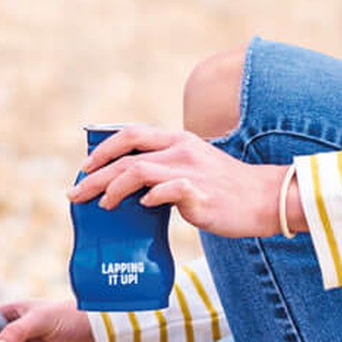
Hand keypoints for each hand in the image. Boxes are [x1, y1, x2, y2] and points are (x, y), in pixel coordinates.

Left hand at [66, 123, 295, 238]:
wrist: (265, 199)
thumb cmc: (225, 189)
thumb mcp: (193, 166)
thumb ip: (165, 169)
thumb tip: (132, 189)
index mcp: (177, 141)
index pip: (131, 134)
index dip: (104, 148)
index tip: (85, 167)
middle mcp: (180, 150)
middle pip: (126, 156)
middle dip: (95, 175)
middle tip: (76, 194)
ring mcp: (189, 170)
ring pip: (138, 171)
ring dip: (113, 188)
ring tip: (102, 205)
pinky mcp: (199, 193)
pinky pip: (166, 192)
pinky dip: (149, 198)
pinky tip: (141, 207)